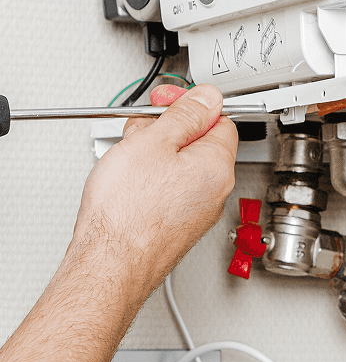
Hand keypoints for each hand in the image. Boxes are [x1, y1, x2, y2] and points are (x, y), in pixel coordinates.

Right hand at [69, 83, 237, 297]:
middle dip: (168, 130)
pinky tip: (128, 185)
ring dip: (155, 155)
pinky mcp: (177, 225)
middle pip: (198, 143)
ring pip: (180, 167)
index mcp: (218, 165)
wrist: (109, 264)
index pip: (220, 120)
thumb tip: (208, 98)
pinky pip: (169, 190)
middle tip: (140, 132)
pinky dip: (151, 181)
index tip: (168, 101)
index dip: (191, 106)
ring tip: (127, 161)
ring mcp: (197, 211)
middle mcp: (215, 191)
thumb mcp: (154, 142)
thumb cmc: (128, 213)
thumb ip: (185, 114)